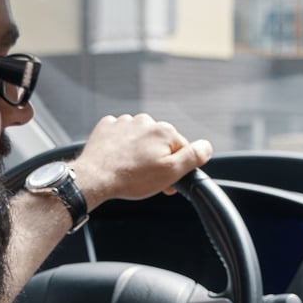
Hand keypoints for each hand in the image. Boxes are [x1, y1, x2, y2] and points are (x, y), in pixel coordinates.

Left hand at [68, 113, 212, 209]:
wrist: (95, 178)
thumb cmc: (131, 178)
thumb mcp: (170, 173)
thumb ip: (193, 157)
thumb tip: (207, 146)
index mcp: (164, 131)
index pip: (180, 149)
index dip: (175, 168)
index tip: (166, 181)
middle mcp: (146, 121)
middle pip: (159, 143)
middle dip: (157, 159)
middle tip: (147, 179)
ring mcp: (125, 122)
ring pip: (140, 139)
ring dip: (138, 153)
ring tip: (130, 171)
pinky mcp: (108, 127)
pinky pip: (120, 136)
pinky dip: (121, 147)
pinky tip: (118, 160)